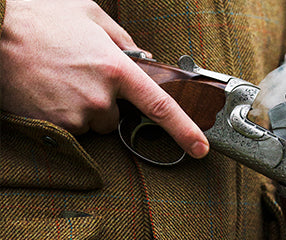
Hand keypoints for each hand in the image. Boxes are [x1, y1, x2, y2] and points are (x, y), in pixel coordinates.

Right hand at [0, 0, 208, 157]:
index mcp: (116, 68)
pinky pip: (69, 128)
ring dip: (82, 108)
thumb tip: (143, 58)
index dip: (185, 129)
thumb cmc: (42, 19)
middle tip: (79, 74)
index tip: (200, 147)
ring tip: (59, 79)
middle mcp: (100, 97)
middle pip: (116, 117)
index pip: (161, 106)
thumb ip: (123, 39)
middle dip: (105, 102)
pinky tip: (47, 90)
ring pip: (91, 123)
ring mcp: (75, 115)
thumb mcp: (90, 15)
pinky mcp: (52, 127)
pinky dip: (62, 114)